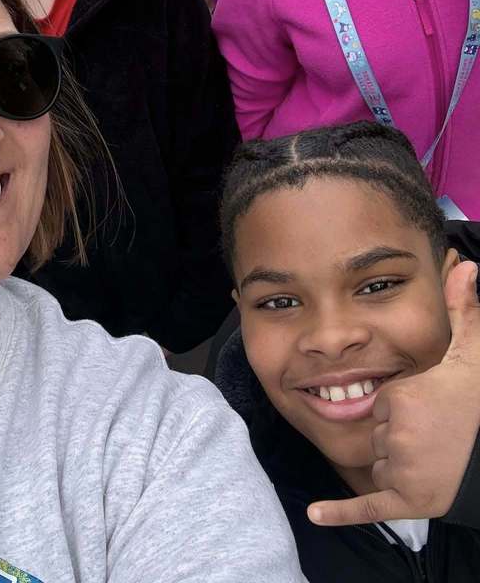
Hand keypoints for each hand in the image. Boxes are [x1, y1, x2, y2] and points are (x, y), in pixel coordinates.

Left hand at [308, 260, 479, 526]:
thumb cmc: (476, 403)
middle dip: (402, 434)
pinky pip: (366, 505)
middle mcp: (399, 434)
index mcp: (403, 398)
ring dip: (400, 461)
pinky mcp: (404, 499)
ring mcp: (403, 469)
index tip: (431, 407)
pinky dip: (341, 511)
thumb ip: (463, 310)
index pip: (382, 401)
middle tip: (435, 434)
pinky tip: (315, 514)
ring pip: (381, 461)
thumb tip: (469, 264)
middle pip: (379, 431)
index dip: (404, 405)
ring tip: (435, 456)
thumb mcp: (468, 354)